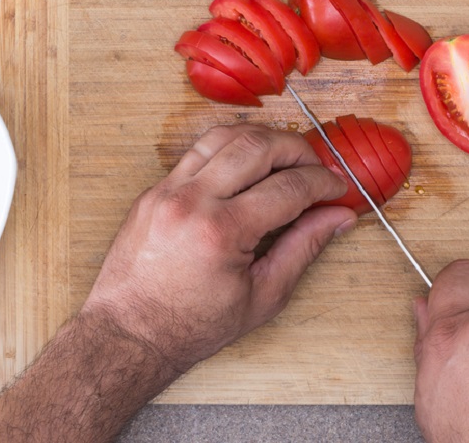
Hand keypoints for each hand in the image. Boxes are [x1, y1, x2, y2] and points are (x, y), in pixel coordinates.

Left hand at [81, 124, 357, 371]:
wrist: (129, 333)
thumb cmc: (194, 325)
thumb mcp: (264, 295)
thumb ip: (304, 247)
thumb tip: (339, 217)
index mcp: (222, 232)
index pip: (289, 187)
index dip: (323, 183)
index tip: (338, 188)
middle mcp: (192, 201)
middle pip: (258, 145)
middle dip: (298, 149)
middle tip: (317, 166)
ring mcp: (168, 190)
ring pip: (225, 135)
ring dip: (263, 139)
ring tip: (286, 158)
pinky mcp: (155, 190)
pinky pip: (198, 150)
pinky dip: (230, 148)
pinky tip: (248, 165)